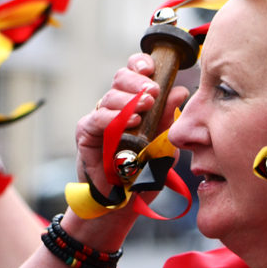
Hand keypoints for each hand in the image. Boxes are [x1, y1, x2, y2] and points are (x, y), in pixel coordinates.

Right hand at [75, 52, 187, 197]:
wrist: (122, 203)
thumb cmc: (143, 175)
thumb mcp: (163, 147)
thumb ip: (168, 120)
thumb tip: (180, 91)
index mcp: (135, 104)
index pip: (135, 72)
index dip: (142, 64)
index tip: (153, 69)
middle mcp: (116, 107)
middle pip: (121, 77)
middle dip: (138, 80)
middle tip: (153, 92)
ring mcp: (100, 119)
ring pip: (111, 95)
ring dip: (130, 100)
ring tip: (145, 108)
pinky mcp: (86, 133)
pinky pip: (98, 118)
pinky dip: (115, 117)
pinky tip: (131, 122)